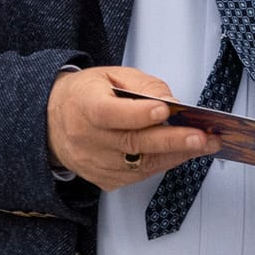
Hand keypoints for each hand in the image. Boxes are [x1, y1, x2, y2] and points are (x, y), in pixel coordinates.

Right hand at [46, 66, 218, 191]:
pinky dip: (161, 164)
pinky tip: (180, 154)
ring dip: (174, 155)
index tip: (164, 110)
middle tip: (201, 137)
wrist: (51, 121)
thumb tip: (171, 102)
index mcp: (84, 106)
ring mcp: (93, 163)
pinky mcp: (102, 179)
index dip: (137, 114)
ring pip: (138, 165)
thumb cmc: (86, 95)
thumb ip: (143, 86)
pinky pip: (136, 176)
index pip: (109, 114)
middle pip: (131, 143)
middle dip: (171, 140)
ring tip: (202, 145)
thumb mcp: (112, 76)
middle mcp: (86, 139)